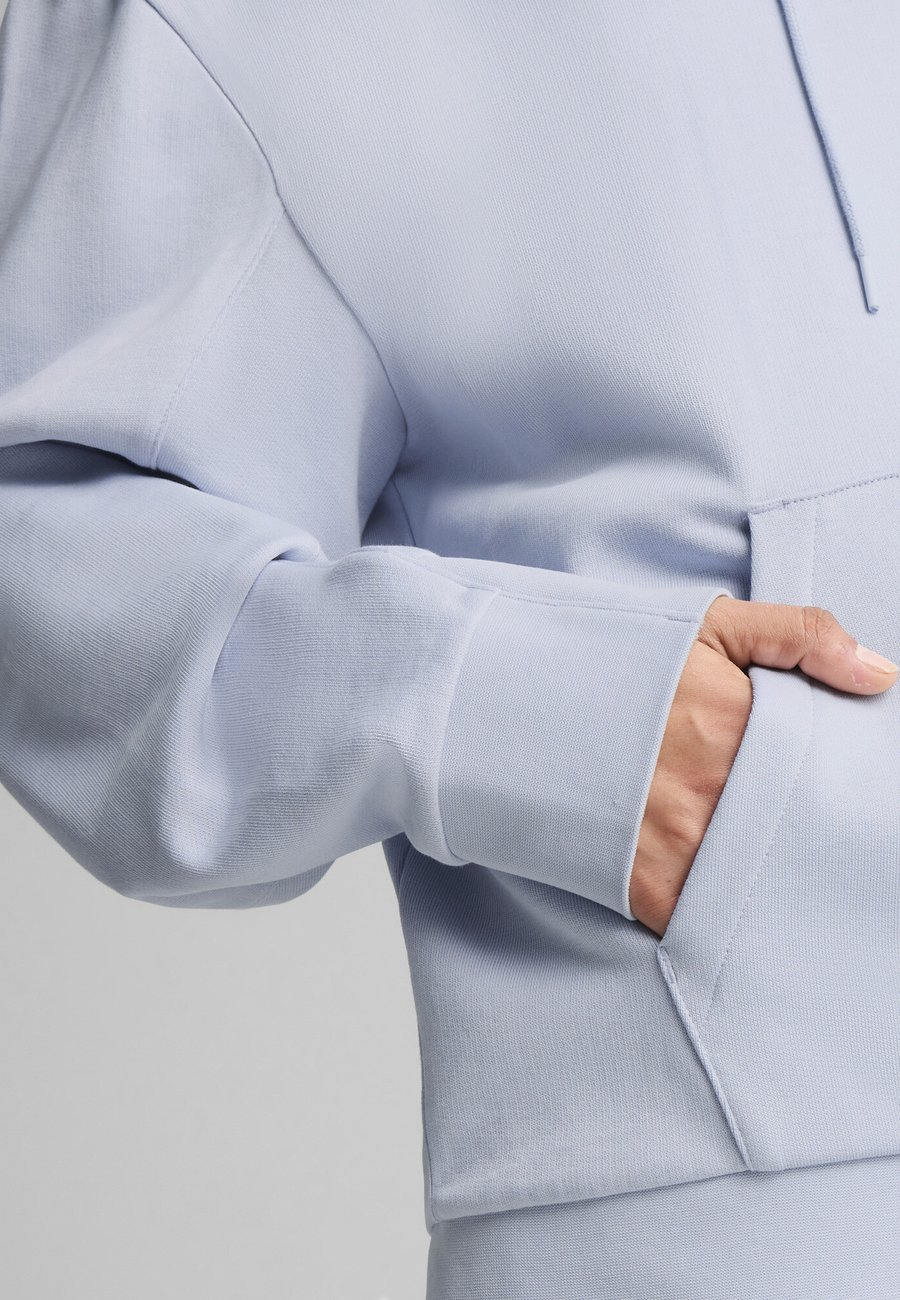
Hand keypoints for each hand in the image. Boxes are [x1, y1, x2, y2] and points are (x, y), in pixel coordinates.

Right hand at [629, 596, 898, 937]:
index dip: (841, 783)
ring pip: (759, 881)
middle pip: (798, 832)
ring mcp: (678, 843)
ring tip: (779, 868)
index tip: (849, 792)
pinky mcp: (642, 885)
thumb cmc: (615, 660)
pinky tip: (731, 899)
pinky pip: (704, 919)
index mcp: (741, 724)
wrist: (510, 702)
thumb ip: (800, 635)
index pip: (826, 769)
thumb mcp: (707, 624)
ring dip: (772, 878)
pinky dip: (720, 914)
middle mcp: (715, 791)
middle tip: (821, 836)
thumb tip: (883, 675)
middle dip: (812, 836)